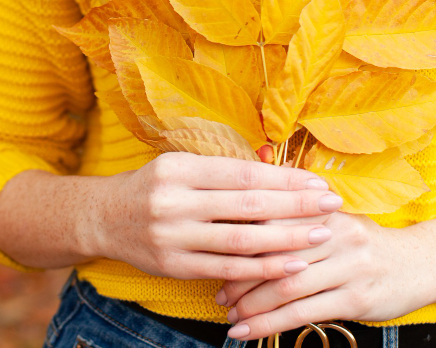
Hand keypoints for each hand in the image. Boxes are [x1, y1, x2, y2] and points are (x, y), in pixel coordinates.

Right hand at [90, 152, 343, 280]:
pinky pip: (227, 269)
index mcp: (179, 168)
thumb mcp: (180, 165)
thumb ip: (223, 171)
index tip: (316, 183)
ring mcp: (173, 236)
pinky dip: (262, 269)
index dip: (284, 180)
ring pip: (241, 240)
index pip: (243, 174)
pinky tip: (291, 265)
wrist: (103, 217)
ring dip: (287, 239)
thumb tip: (278, 169)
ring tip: (321, 235)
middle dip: (295, 206)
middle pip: (247, 205)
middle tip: (331, 205)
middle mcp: (174, 201)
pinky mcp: (174, 266)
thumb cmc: (153, 186)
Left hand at [216, 209, 435, 339]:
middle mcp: (336, 234)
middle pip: (275, 254)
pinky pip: (303, 313)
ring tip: (229, 316)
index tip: (215, 257)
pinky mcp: (355, 299)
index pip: (271, 222)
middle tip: (218, 292)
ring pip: (286, 286)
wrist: (421, 264)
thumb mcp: (335, 222)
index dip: (239, 240)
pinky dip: (269, 324)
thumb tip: (243, 226)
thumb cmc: (365, 244)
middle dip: (240, 276)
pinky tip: (247, 331)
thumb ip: (296, 221)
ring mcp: (348, 267)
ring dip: (251, 305)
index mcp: (325, 210)